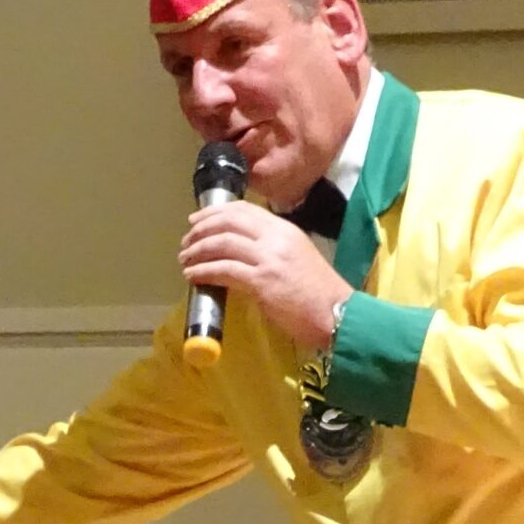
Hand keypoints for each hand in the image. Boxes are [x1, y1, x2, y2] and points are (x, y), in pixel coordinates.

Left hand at [181, 200, 352, 348]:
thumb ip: (271, 250)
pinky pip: (224, 270)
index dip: (215, 212)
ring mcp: (269, 258)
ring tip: (185, 259)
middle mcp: (277, 238)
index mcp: (286, 229)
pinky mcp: (263, 281)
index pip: (245, 209)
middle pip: (229, 221)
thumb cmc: (319, 294)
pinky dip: (203, 271)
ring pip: (222, 243)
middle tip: (187, 241)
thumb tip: (240, 253)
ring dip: (198, 250)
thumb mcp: (297, 258)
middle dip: (201, 229)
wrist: (338, 315)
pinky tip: (193, 276)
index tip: (197, 220)